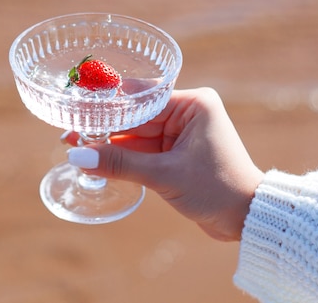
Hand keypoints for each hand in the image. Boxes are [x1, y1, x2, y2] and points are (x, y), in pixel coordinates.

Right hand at [63, 87, 263, 241]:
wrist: (247, 218)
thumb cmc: (217, 188)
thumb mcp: (166, 175)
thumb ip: (121, 164)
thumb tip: (78, 157)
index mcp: (193, 104)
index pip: (141, 99)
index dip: (108, 107)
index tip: (78, 110)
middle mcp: (187, 113)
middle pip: (135, 117)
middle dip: (104, 128)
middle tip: (70, 133)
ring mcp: (181, 133)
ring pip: (136, 135)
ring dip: (110, 144)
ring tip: (75, 146)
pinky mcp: (176, 153)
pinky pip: (143, 151)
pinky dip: (123, 157)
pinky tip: (96, 158)